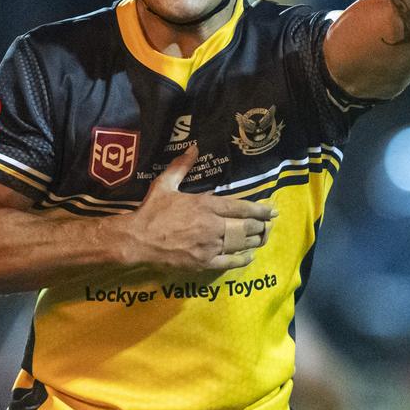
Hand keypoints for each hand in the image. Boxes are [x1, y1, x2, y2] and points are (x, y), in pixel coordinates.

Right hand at [122, 144, 275, 270]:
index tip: (272, 211)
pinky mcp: (203, 262)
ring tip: (262, 238)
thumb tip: (194, 147)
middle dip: (260, 226)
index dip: (259, 210)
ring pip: (241, 244)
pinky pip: (230, 262)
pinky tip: (248, 256)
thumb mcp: (165, 184)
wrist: (137, 240)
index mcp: (206, 205)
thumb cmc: (152, 211)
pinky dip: (242, 259)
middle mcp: (213, 226)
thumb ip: (182, 166)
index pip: (241, 207)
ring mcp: (210, 246)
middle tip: (268, 226)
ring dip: (254, 241)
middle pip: (246, 227)